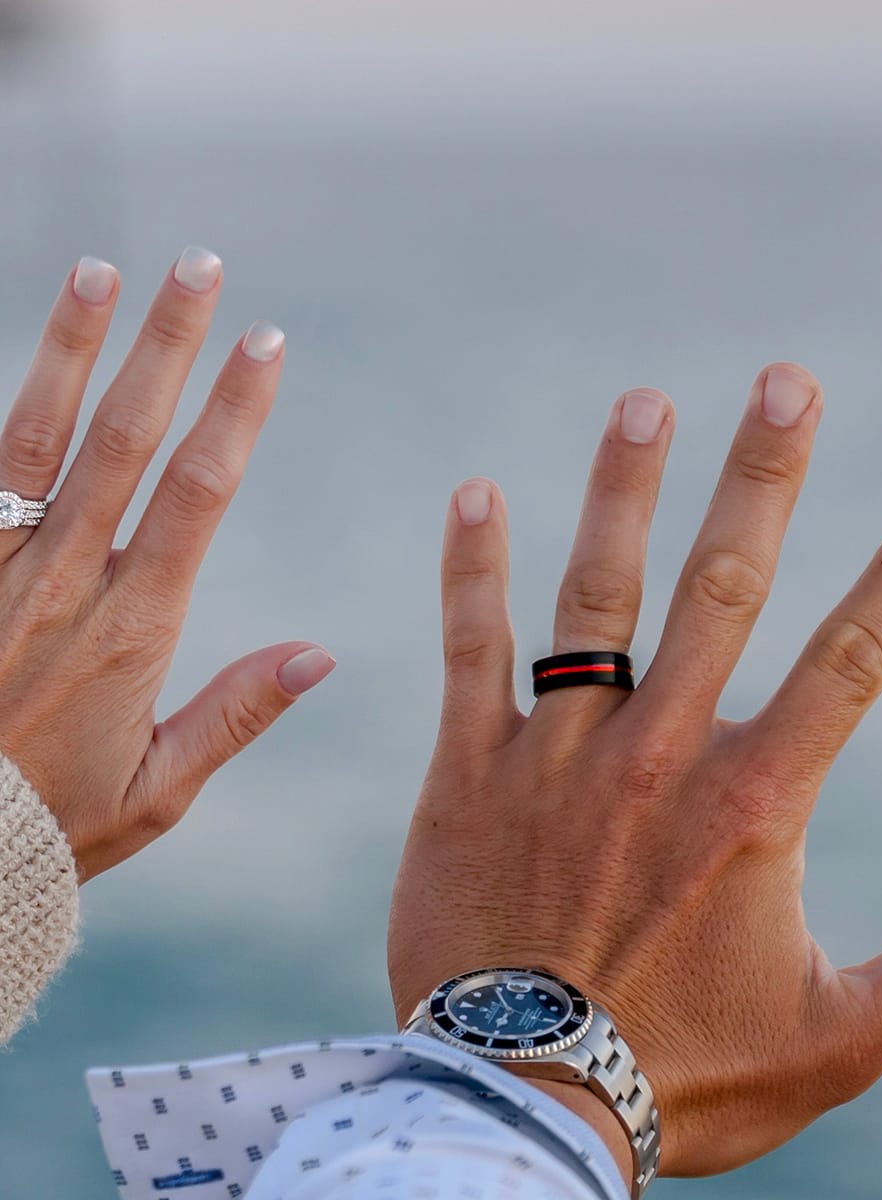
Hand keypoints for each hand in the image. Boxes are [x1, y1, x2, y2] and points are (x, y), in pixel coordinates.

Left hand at [0, 251, 334, 881]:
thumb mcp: (158, 790)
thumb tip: (319, 653)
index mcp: (131, 628)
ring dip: (69, 348)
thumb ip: (236, 714)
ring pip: (34, 438)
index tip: (265, 343)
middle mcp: (62, 582)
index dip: (234, 411)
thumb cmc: (49, 826)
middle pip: (123, 440)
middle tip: (200, 266)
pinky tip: (20, 360)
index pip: (196, 493)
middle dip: (167, 347)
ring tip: (98, 270)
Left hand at [388, 364, 881, 1176]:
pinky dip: (472, 571)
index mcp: (757, 805)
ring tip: (646, 401)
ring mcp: (559, 756)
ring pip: (597, 594)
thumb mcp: (839, 1037)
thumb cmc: (685, 1077)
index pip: (852, 662)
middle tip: (786, 381)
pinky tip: (477, 491)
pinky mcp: (471, 773)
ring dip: (624, 491)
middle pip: (725, 587)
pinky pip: (471, 652)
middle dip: (764, 478)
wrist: (524, 1110)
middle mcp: (662, 755)